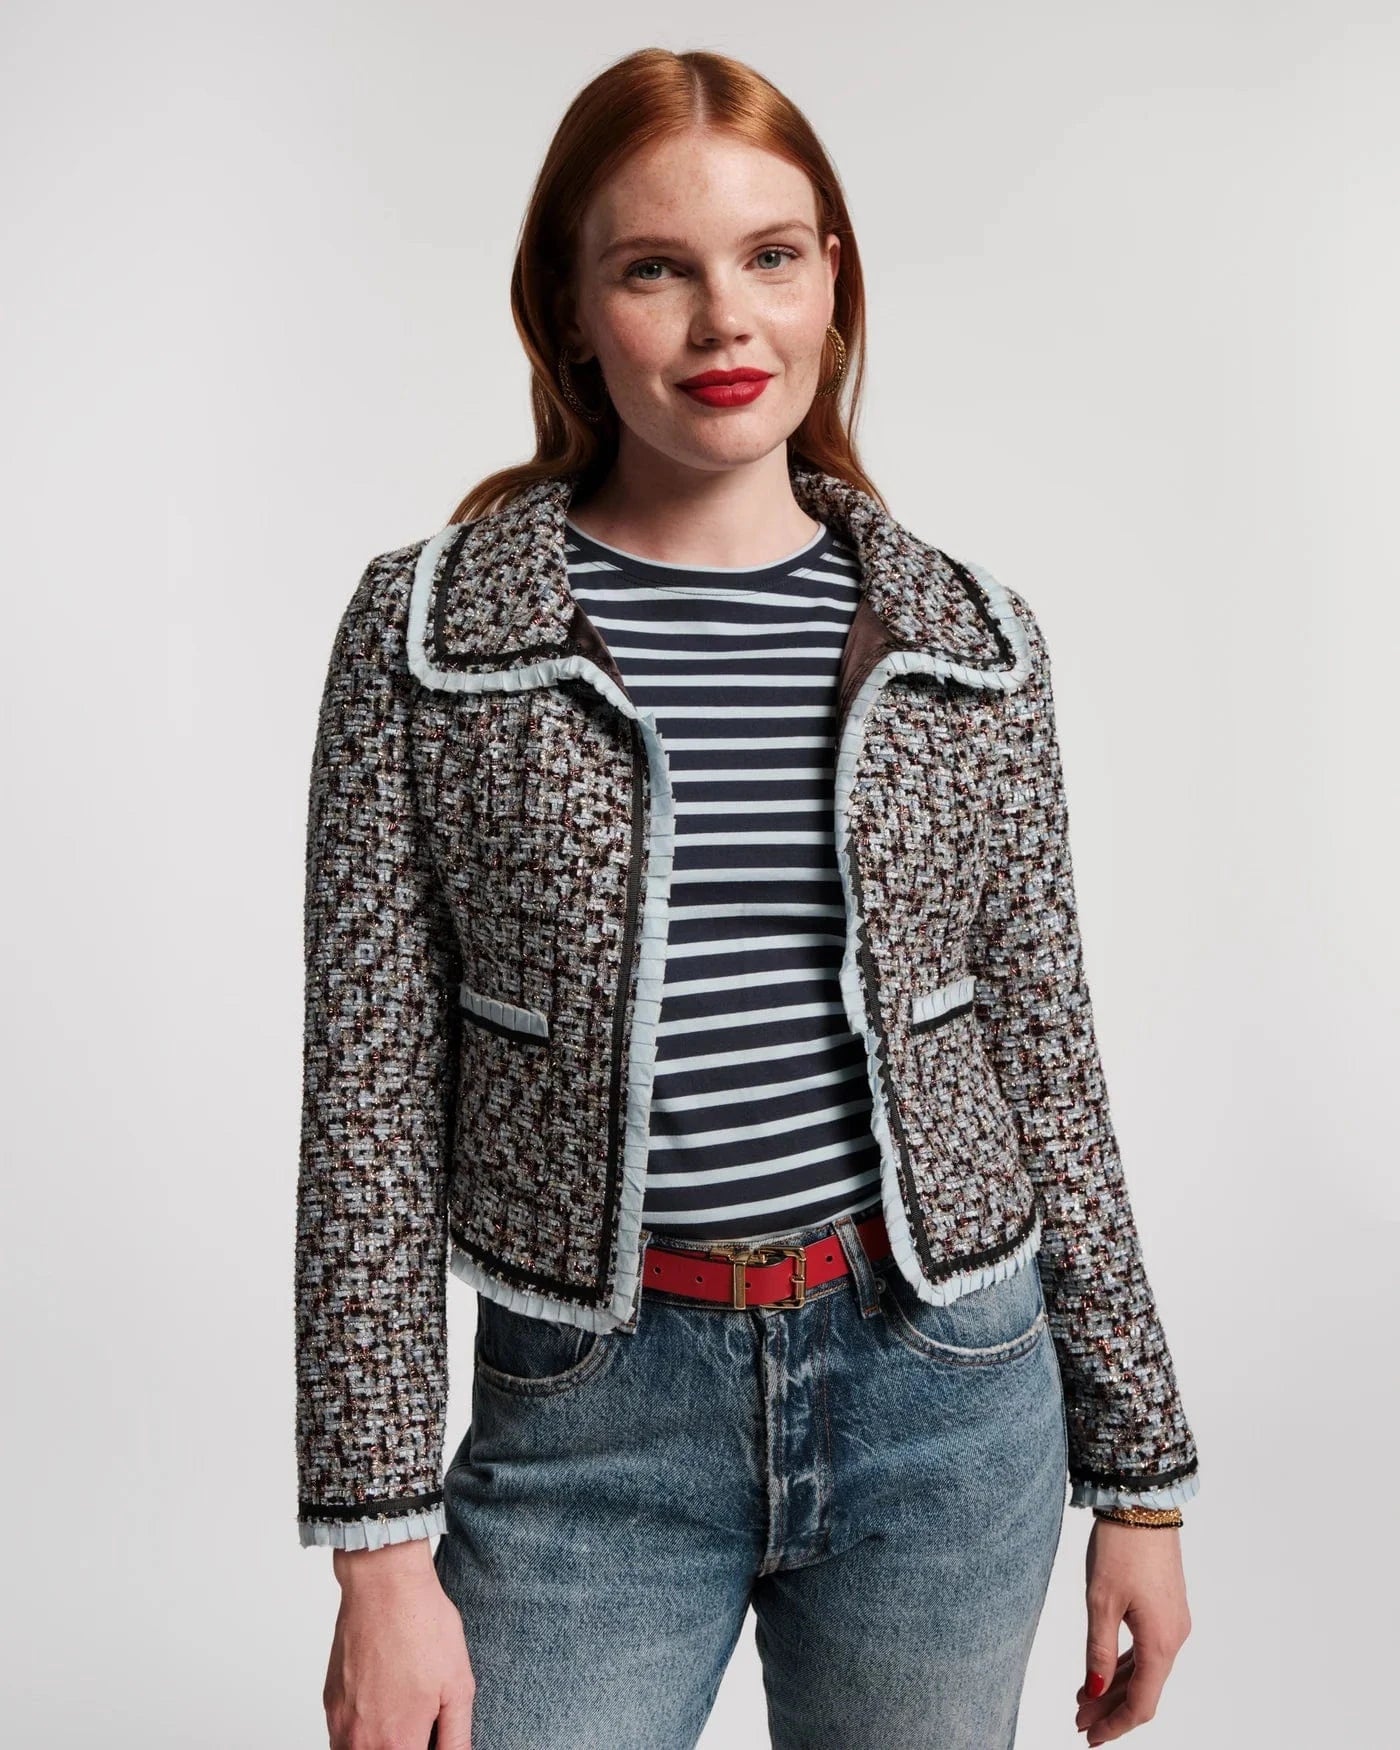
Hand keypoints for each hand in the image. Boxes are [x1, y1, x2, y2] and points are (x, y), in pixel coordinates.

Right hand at [325, 1540, 474, 1747]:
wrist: (383, 1583)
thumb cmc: (422, 1626)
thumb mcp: (458, 1686)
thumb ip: (456, 1738)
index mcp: (396, 1743)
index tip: (431, 1738)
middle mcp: (360, 1741)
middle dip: (403, 1746)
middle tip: (421, 1726)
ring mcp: (339, 1722)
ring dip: (380, 1745)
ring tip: (403, 1715)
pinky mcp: (330, 1702)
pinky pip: (341, 1737)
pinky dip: (361, 1733)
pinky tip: (384, 1705)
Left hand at [1075, 1518, 1191, 1743]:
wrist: (1142, 1504)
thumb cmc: (1121, 1549)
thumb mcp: (1100, 1602)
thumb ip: (1097, 1651)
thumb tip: (1093, 1692)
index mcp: (1160, 1643)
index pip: (1141, 1703)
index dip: (1115, 1725)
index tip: (1090, 1738)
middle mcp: (1174, 1637)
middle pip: (1143, 1689)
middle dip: (1109, 1708)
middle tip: (1077, 1720)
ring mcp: (1173, 1622)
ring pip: (1144, 1669)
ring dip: (1114, 1686)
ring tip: (1082, 1699)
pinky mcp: (1167, 1607)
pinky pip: (1146, 1648)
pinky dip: (1124, 1663)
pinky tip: (1101, 1670)